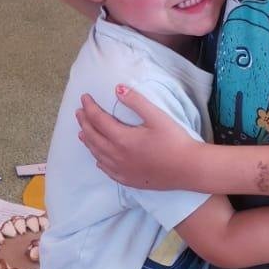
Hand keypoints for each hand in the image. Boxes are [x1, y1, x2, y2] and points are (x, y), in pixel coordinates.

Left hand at [77, 87, 197, 189]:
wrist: (188, 169)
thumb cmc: (175, 141)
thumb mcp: (157, 117)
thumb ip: (136, 102)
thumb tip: (117, 88)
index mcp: (122, 138)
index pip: (98, 120)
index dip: (89, 107)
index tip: (84, 97)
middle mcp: (117, 155)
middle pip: (93, 137)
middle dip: (84, 123)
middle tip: (79, 112)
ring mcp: (121, 170)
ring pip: (97, 154)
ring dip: (88, 141)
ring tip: (82, 132)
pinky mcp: (128, 180)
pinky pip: (107, 170)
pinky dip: (99, 160)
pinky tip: (98, 158)